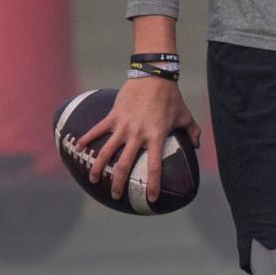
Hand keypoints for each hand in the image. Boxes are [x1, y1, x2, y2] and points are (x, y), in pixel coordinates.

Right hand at [80, 77, 200, 202]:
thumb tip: (197, 146)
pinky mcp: (113, 116)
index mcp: (156, 136)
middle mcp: (138, 134)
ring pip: (106, 151)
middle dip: (118, 183)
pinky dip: (86, 139)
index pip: (155, 166)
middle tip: (116, 195)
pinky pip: (97, 130)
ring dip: (97, 167)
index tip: (152, 198)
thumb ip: (193, 131)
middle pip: (124, 164)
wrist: (154, 76)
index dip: (153, 183)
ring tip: (93, 181)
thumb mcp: (185, 115)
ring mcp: (123, 125)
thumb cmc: (171, 96)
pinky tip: (78, 148)